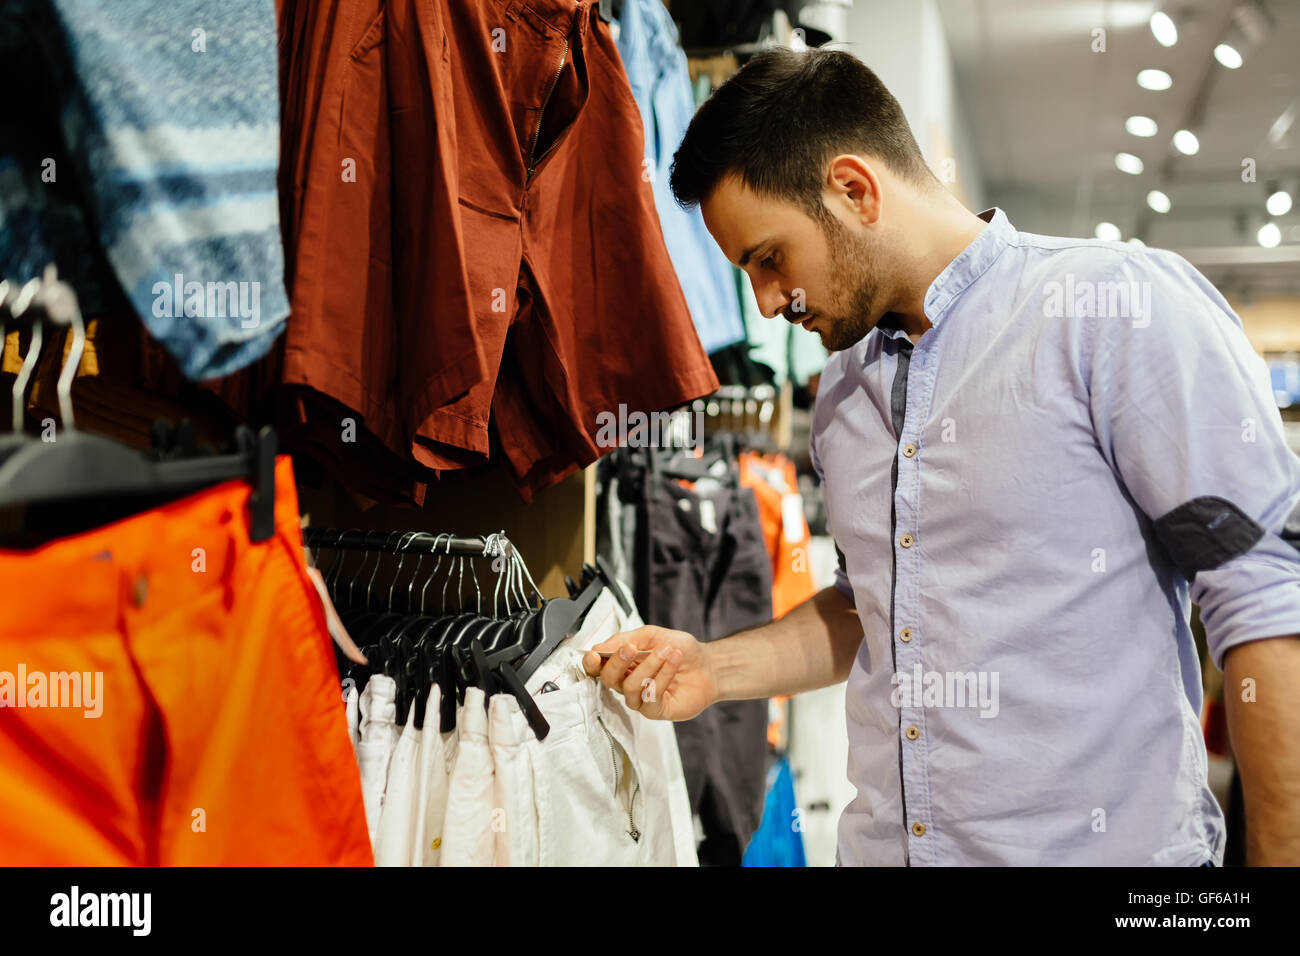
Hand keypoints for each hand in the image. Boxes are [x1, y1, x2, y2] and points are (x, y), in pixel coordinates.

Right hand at [583, 626, 714, 720]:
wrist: (708, 664)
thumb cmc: (679, 649)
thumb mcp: (652, 635)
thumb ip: (625, 639)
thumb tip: (599, 647)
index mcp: (622, 664)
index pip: (597, 667)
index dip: (591, 663)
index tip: (595, 654)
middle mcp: (627, 683)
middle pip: (609, 679)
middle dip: (618, 662)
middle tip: (633, 648)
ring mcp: (641, 699)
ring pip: (630, 687)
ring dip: (648, 665)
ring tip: (667, 650)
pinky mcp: (656, 710)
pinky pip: (650, 696)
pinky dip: (662, 675)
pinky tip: (674, 661)